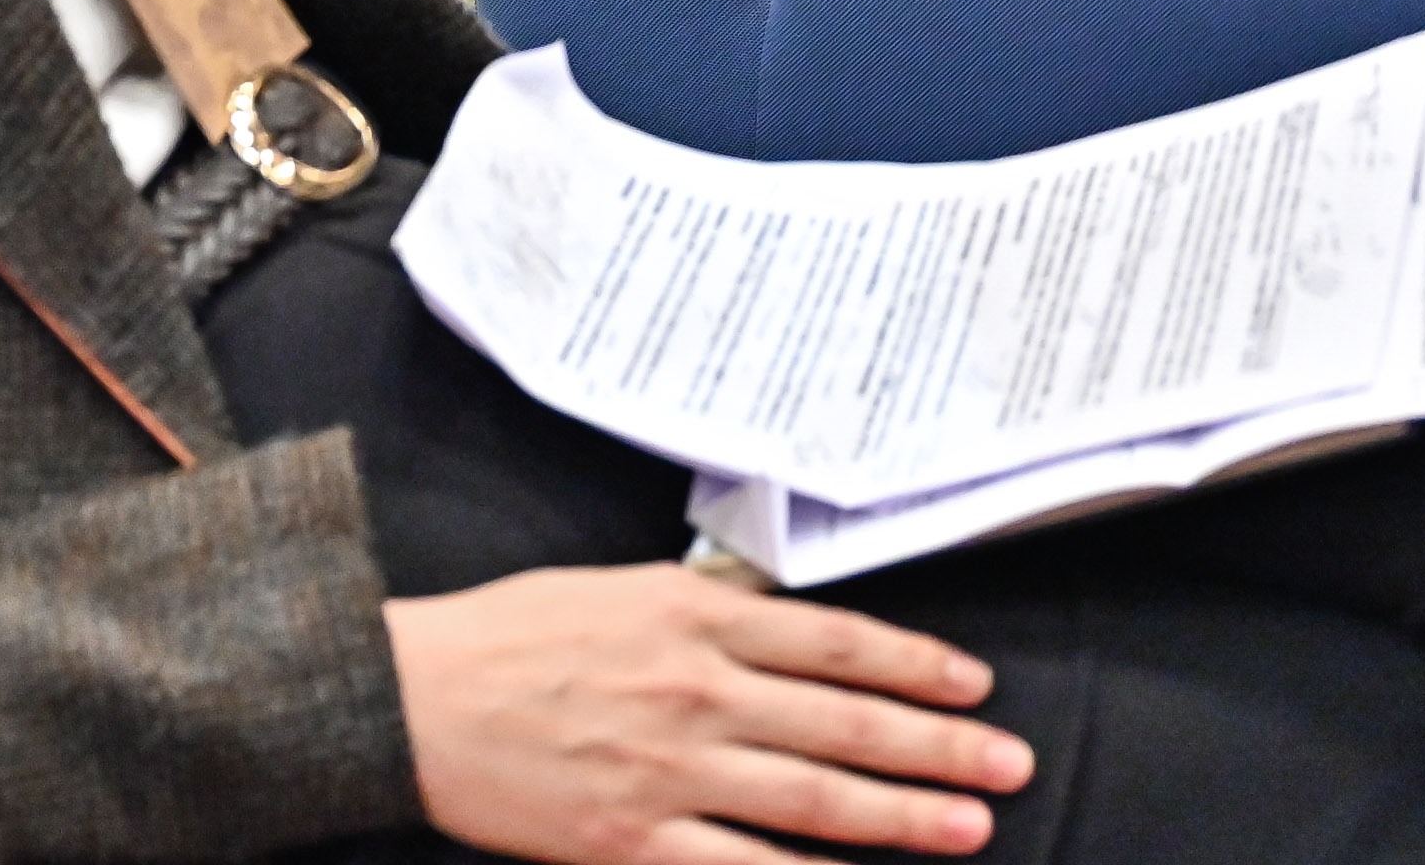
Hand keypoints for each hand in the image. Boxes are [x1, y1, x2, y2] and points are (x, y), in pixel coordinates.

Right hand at [393, 567, 1028, 863]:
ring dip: (902, 814)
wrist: (413, 696)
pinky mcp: (633, 837)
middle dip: (941, 746)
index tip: (975, 686)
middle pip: (848, 720)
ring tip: (970, 827)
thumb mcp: (624, 587)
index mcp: (699, 614)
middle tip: (1012, 764)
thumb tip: (791, 613)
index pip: (841, 641)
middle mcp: (700, 688)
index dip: (920, 665)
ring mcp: (670, 768)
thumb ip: (713, 604)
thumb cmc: (513, 634)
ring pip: (813, 794)